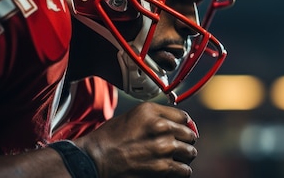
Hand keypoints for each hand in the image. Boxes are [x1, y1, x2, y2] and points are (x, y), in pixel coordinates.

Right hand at [74, 102, 198, 177]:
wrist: (94, 160)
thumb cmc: (108, 139)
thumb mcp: (133, 116)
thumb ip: (156, 116)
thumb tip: (177, 123)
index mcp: (151, 111)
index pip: (183, 116)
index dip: (184, 125)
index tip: (183, 130)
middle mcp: (160, 127)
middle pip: (189, 134)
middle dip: (186, 141)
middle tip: (181, 146)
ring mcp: (163, 147)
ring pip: (189, 152)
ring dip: (185, 156)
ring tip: (178, 159)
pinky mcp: (162, 167)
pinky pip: (184, 170)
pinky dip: (181, 171)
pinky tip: (175, 170)